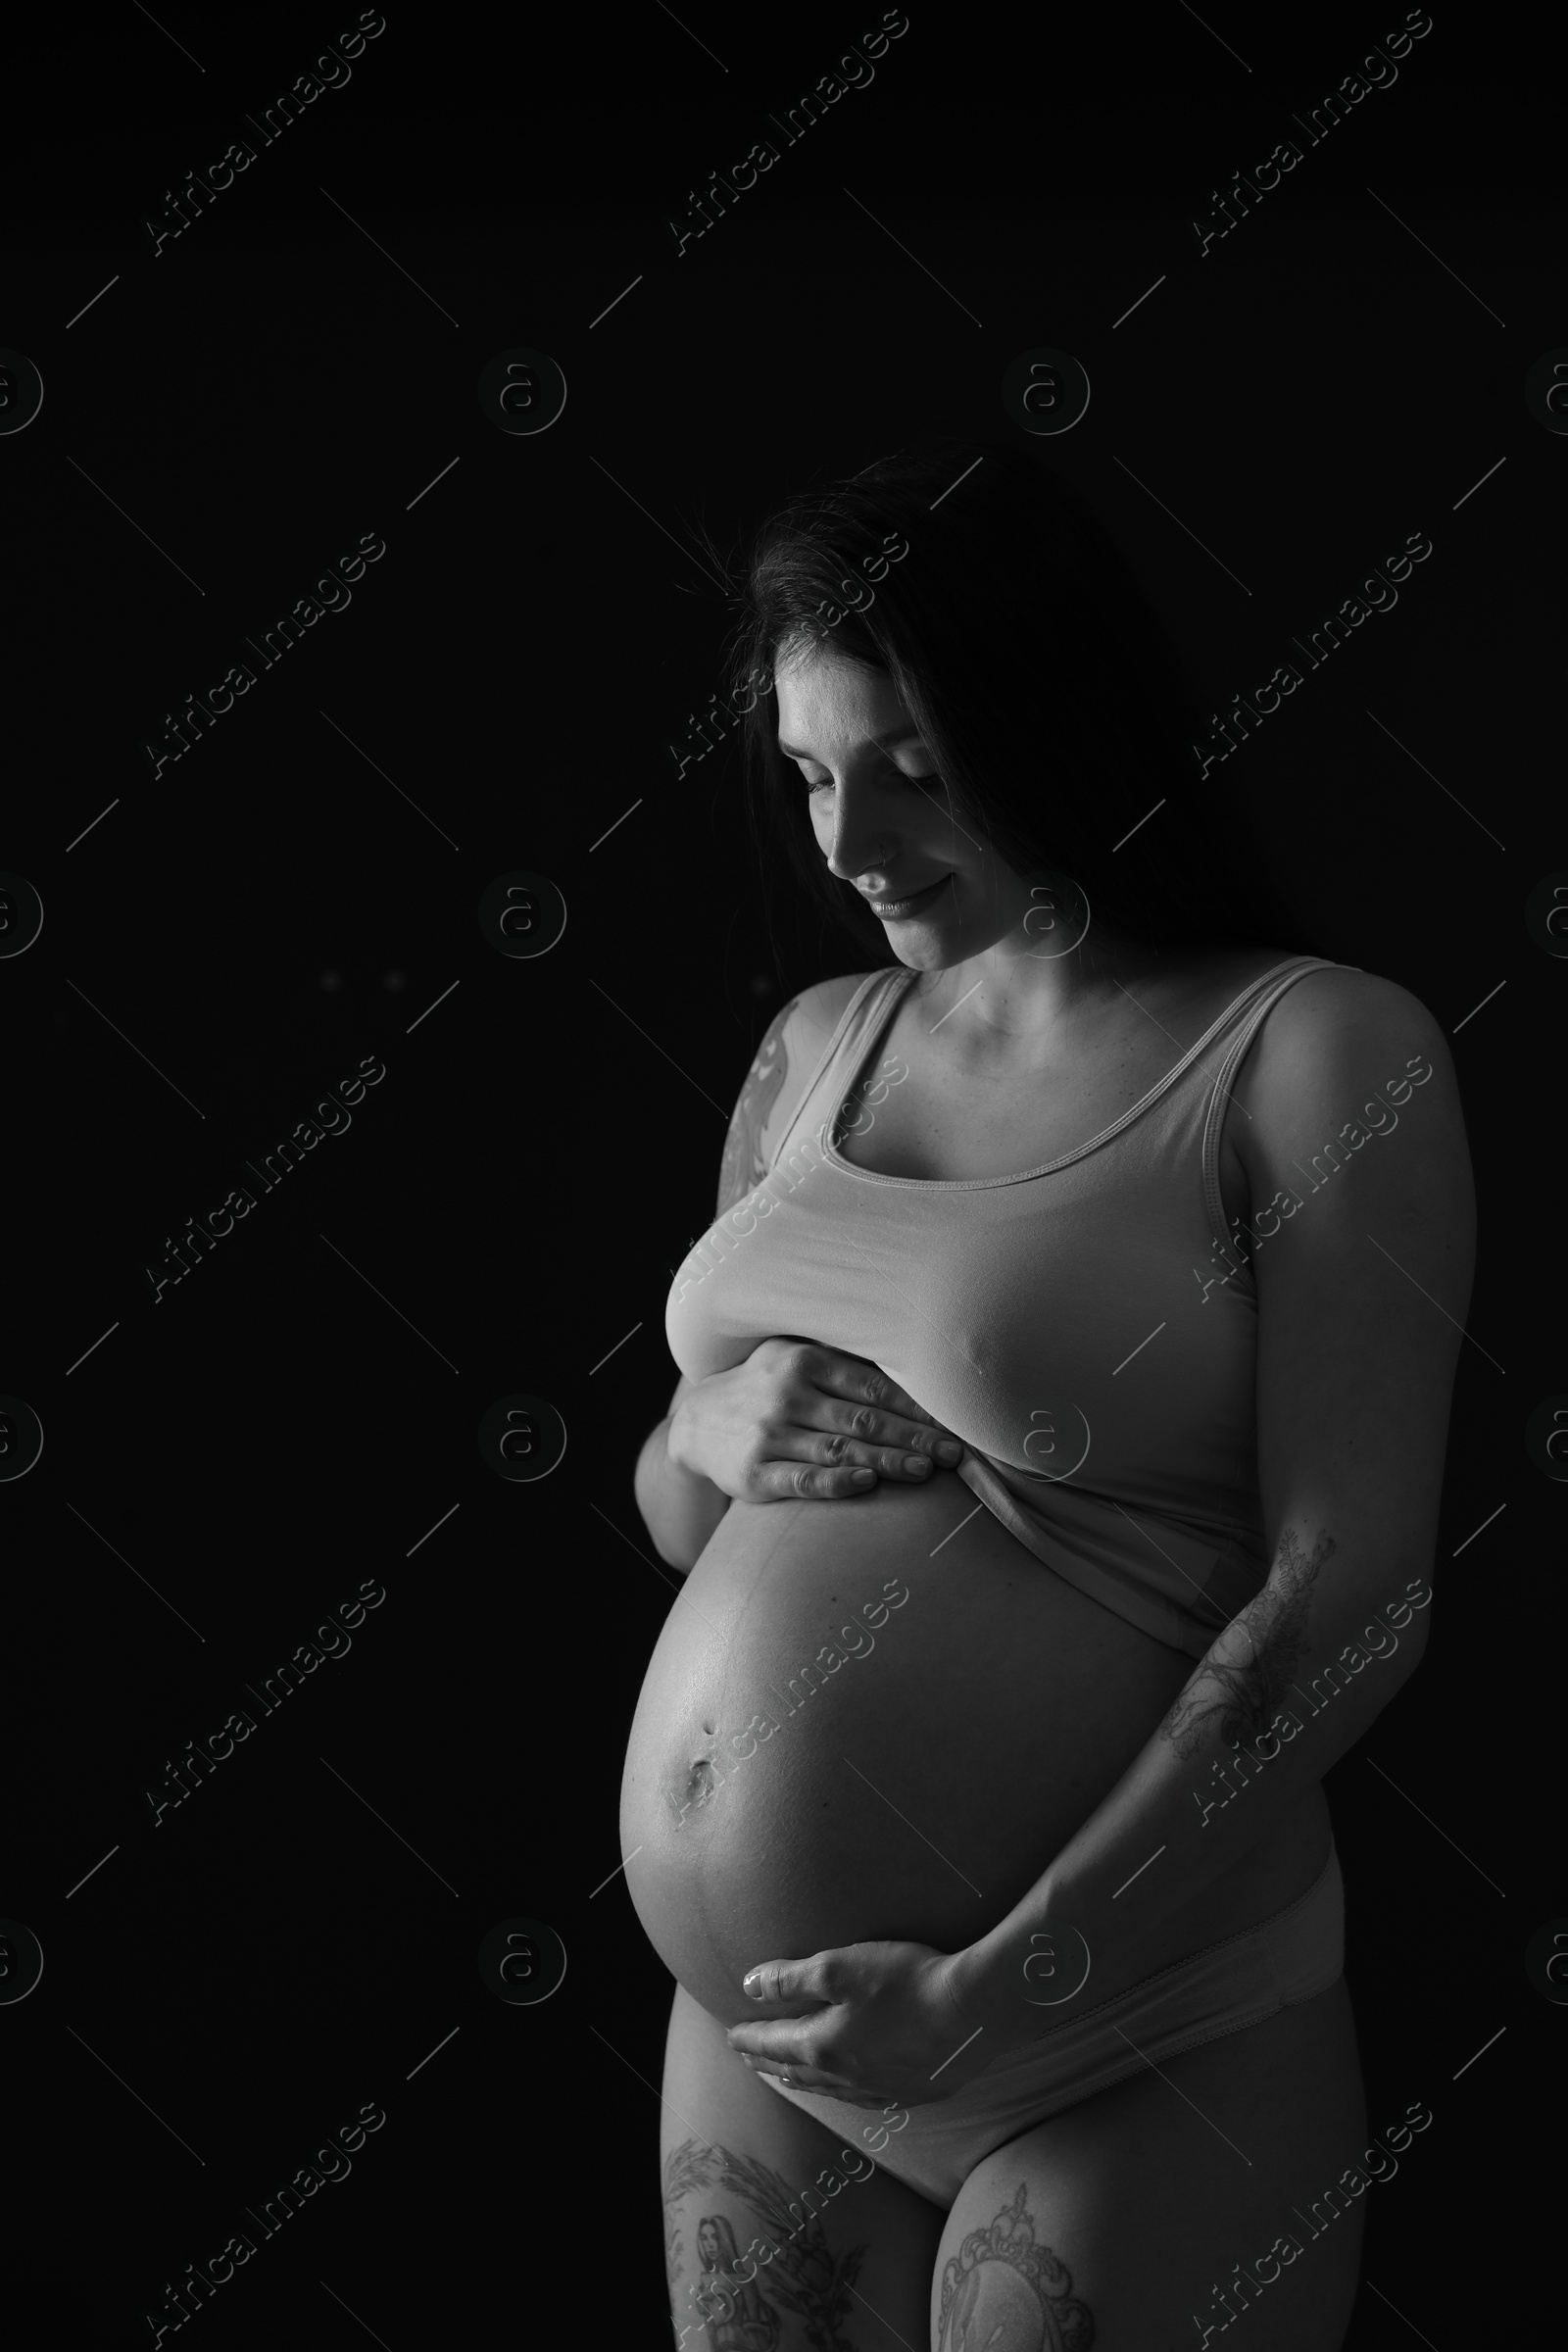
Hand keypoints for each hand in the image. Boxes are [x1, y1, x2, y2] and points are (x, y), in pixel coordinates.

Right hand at [669, 1337, 965, 1504]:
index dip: (916, 1407)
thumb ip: (844, 1366)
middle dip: (914, 1437)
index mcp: (803, 1361)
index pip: (873, 1385)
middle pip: (864, 1419)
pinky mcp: (755, 1473)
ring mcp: (769, 1434)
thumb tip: (919, 1379)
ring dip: (888, 1462)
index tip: (953, 1423)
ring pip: (841, 1450)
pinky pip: (803, 1479)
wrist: (696, 1423)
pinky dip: (837, 1482)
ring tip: (926, 1471)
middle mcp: (786, 1394)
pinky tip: (867, 1483)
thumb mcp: (794, 1359)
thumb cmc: (764, 1388)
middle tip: (954, 1454)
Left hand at [725, 1939, 998, 2108]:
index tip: (731, 2037)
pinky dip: (842, 2092)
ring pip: (828, 2089)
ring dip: (801, 2079)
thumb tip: (749, 1986)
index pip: (774, 2044)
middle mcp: (847, 2077)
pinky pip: (863, 2098)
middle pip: (796, 2070)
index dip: (750, 2038)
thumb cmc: (906, 1982)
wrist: (975, 2012)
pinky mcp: (914, 2092)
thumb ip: (791, 1978)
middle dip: (768, 2061)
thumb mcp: (840, 1967)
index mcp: (824, 2046)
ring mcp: (882, 2089)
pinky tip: (849, 2089)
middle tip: (749, 2058)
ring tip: (787, 2075)